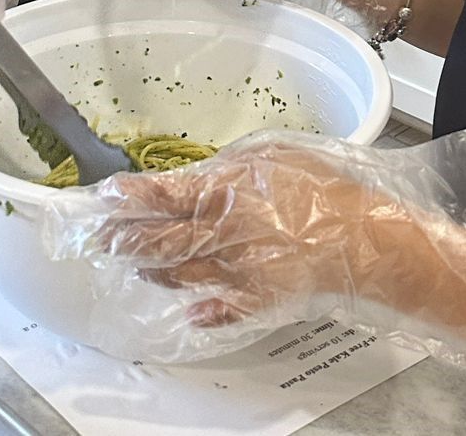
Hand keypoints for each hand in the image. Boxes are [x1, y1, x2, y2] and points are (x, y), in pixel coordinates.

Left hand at [42, 129, 465, 377]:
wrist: (367, 237)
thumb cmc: (324, 188)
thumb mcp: (273, 156)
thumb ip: (230, 168)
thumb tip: (194, 178)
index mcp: (229, 192)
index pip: (167, 195)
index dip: (132, 197)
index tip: (104, 194)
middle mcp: (226, 235)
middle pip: (162, 241)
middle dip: (124, 238)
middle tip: (98, 234)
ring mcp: (238, 273)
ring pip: (182, 274)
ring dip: (151, 268)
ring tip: (129, 261)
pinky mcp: (258, 300)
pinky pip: (221, 309)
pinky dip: (201, 310)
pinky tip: (187, 309)